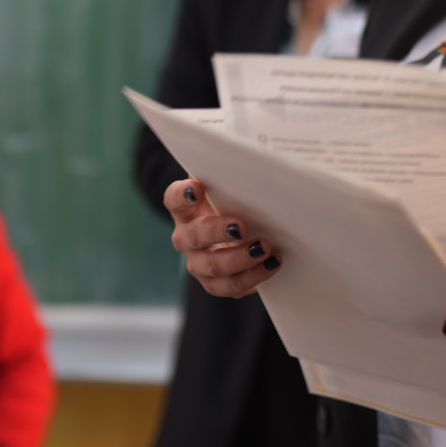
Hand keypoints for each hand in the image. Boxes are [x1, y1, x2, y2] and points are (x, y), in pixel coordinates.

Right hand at [165, 177, 281, 297]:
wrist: (237, 235)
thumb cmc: (232, 204)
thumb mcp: (228, 189)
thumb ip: (231, 177)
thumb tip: (251, 159)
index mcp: (185, 210)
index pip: (174, 200)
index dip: (183, 195)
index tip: (197, 188)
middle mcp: (186, 238)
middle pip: (195, 237)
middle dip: (218, 232)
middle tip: (243, 226)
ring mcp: (199, 263)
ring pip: (213, 267)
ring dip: (240, 260)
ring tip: (264, 249)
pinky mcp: (216, 283)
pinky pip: (231, 287)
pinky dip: (253, 277)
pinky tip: (271, 264)